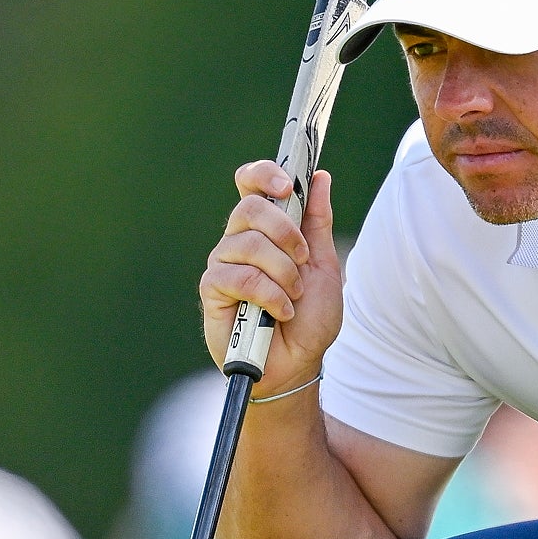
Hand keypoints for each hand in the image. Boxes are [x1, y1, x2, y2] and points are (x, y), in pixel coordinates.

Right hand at [200, 161, 342, 388]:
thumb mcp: (324, 265)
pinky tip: (280, 312)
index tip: (287, 186)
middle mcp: (239, 240)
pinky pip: (240, 277)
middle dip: (286, 232)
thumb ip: (317, 222)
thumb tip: (320, 178)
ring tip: (293, 297)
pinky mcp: (212, 290)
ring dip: (283, 273)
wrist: (299, 364)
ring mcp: (223, 263)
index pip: (250, 184)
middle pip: (250, 207)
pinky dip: (270, 295)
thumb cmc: (310, 318)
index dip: (264, 174)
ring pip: (249, 244)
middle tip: (301, 259)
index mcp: (265, 229)